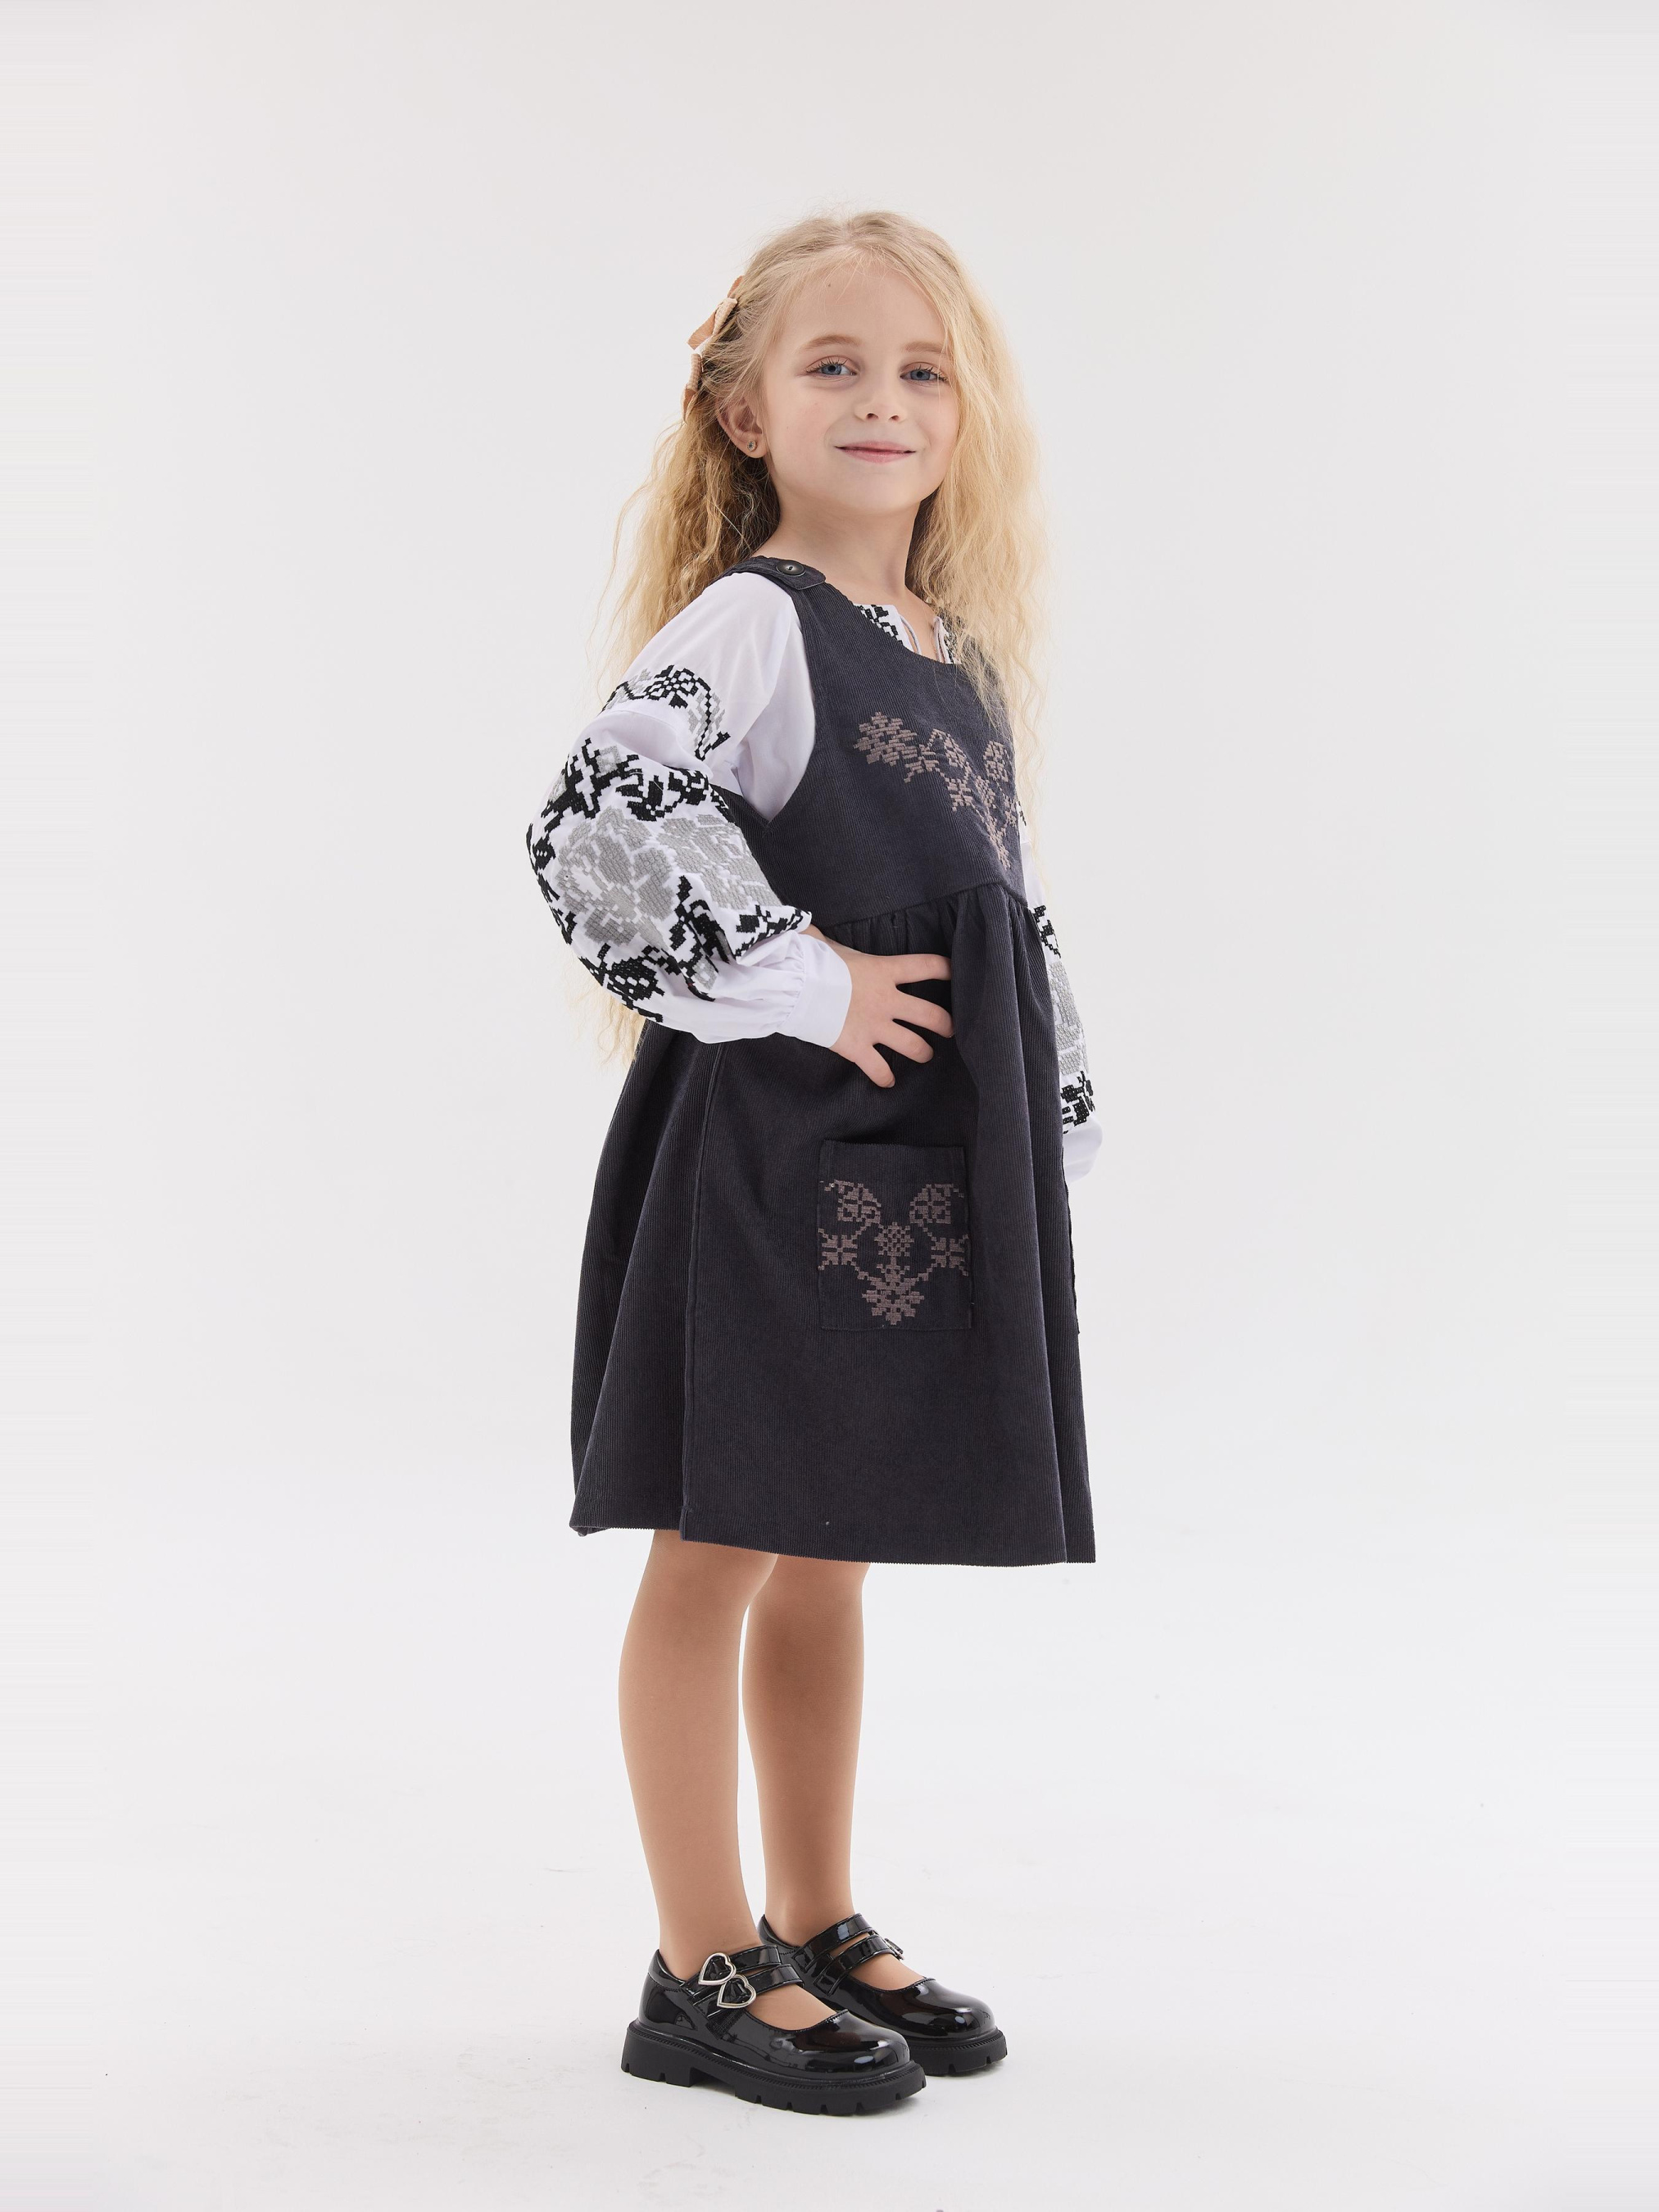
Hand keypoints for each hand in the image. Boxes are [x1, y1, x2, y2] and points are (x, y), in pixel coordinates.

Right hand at [805, 924, 952, 1089]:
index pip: (928, 966)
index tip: (956, 972)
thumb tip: (811, 931)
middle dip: (946, 1024)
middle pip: (931, 1015)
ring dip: (923, 1052)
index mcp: (884, 970)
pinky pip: (879, 1070)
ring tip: (925, 1055)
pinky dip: (885, 1078)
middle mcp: (886, 1000)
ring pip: (914, 1046)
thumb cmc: (809, 959)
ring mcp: (874, 1026)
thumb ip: (828, 939)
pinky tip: (888, 1081)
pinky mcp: (857, 1048)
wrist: (793, 986)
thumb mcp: (826, 943)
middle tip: (951, 1029)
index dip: (947, 969)